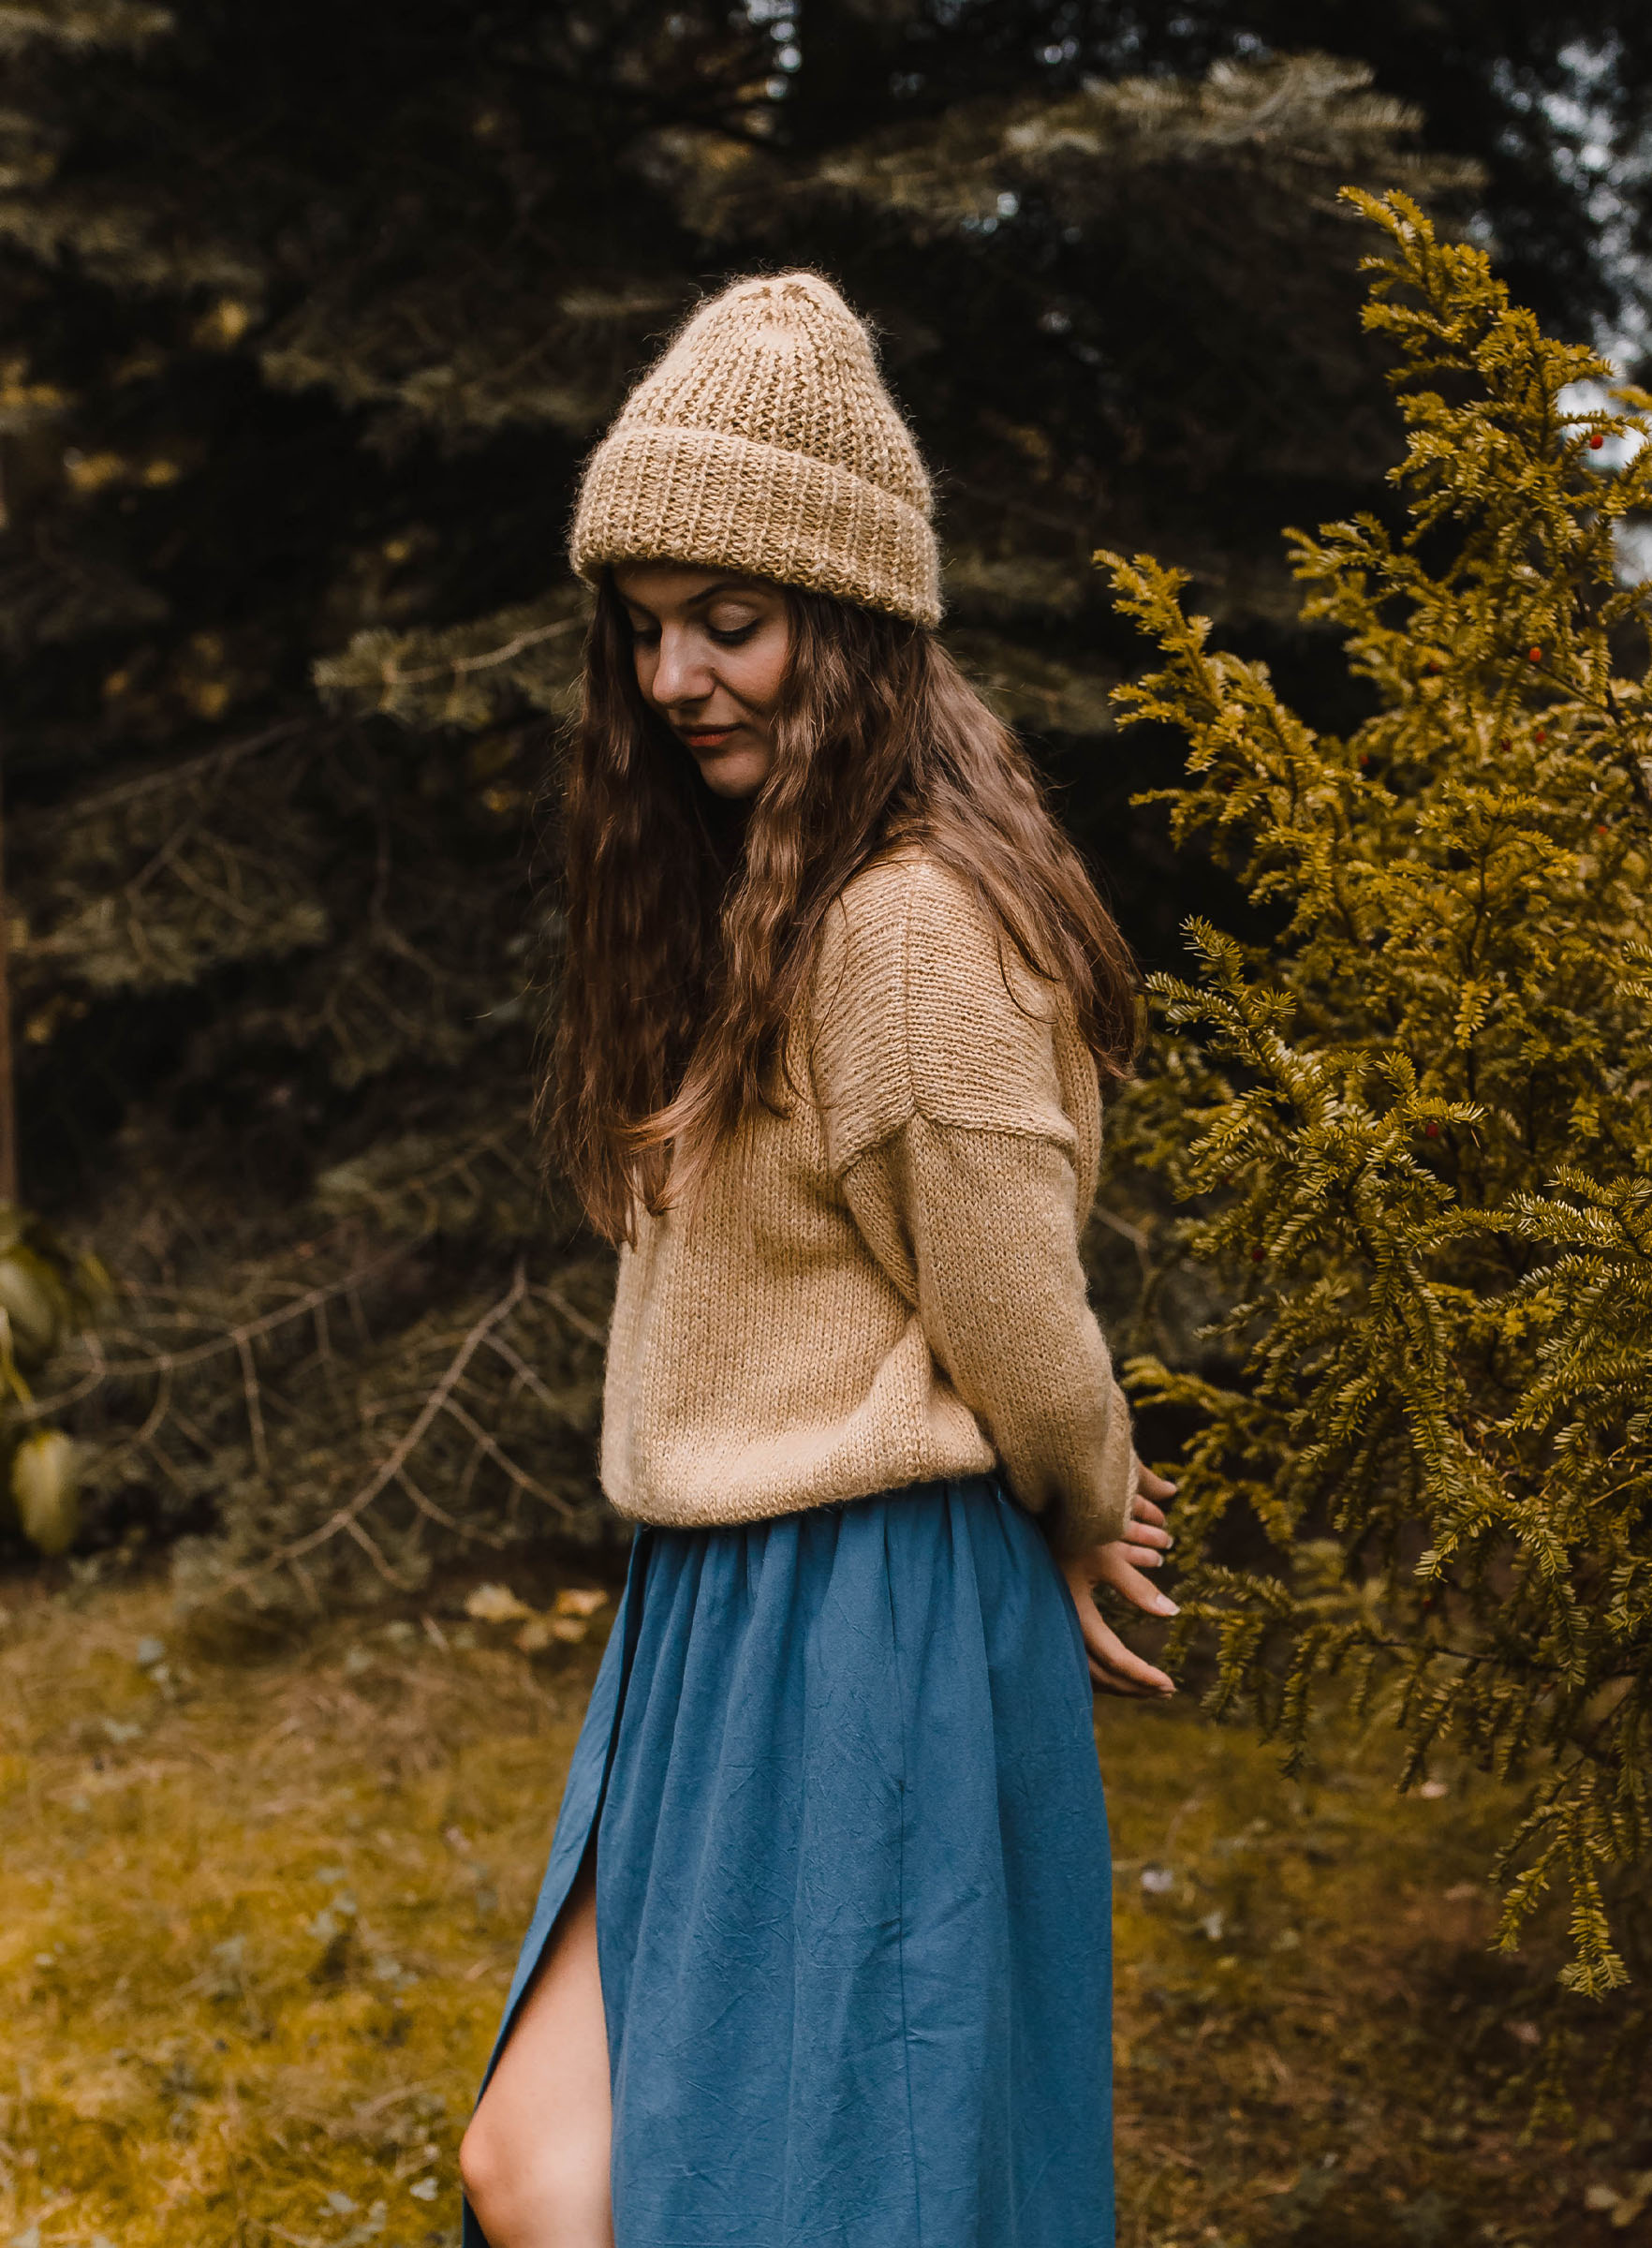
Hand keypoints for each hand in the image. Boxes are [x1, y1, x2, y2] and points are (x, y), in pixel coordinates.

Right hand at [1062, 1464, 1178, 1698]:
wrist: (1033, 1517)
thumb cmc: (1070, 1531)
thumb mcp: (1106, 1555)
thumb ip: (1137, 1587)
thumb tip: (1173, 1613)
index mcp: (1075, 1612)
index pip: (1113, 1657)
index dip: (1142, 1675)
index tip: (1170, 1685)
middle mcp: (1064, 1625)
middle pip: (1101, 1673)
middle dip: (1134, 1685)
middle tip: (1166, 1690)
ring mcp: (1057, 1625)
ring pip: (1089, 1670)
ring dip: (1121, 1680)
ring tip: (1149, 1684)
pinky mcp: (1057, 1619)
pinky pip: (1082, 1656)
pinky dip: (1104, 1667)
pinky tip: (1120, 1668)